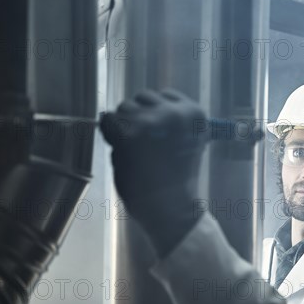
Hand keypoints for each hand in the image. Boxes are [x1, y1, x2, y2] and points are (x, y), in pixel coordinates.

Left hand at [100, 88, 206, 256]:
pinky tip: (123, 151)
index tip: (160, 134)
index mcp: (195, 114)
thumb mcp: (189, 143)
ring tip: (137, 151)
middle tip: (146, 145)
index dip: (157, 113)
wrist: (172, 209)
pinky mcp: (128, 134)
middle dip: (139, 117)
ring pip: (124, 107)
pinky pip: (108, 119)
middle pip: (143, 97)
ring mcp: (151, 122)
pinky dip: (110, 133)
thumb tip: (143, 105)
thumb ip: (173, 123)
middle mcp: (175, 113)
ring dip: (125, 126)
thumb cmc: (178, 180)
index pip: (166, 95)